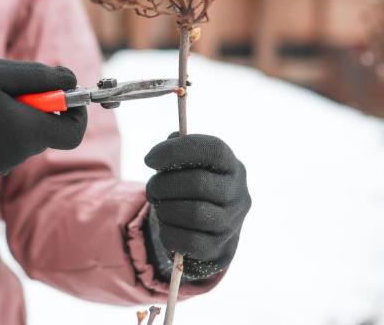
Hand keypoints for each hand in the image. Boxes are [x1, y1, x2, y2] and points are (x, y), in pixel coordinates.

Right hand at [0, 58, 86, 185]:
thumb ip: (39, 76)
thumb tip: (70, 80)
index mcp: (25, 132)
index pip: (73, 134)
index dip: (74, 112)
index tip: (61, 94)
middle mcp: (15, 156)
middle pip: (41, 133)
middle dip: (32, 109)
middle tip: (3, 88)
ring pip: (17, 140)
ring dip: (8, 120)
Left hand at [144, 133, 249, 279]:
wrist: (204, 231)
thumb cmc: (190, 190)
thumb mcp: (186, 166)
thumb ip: (179, 149)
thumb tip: (173, 139)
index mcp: (231, 166)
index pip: (212, 149)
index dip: (177, 151)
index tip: (149, 159)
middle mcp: (238, 194)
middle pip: (198, 183)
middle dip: (163, 185)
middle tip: (151, 189)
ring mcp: (232, 224)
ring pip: (195, 213)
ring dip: (166, 209)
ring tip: (160, 207)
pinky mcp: (220, 249)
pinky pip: (189, 241)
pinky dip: (169, 233)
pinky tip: (167, 226)